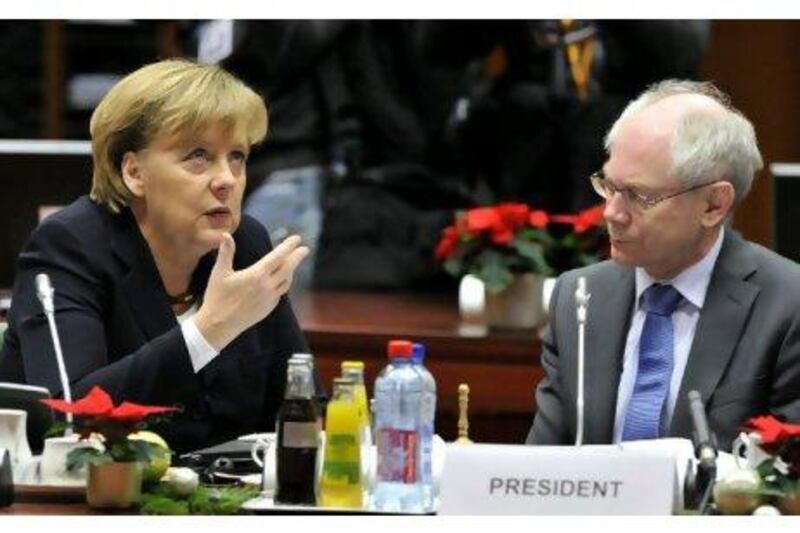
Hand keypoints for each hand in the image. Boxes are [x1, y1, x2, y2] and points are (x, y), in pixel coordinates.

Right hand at [194, 233, 308, 350]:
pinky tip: (280, 280)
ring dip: (291, 271)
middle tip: (304, 249)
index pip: (278, 257)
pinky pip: (280, 293)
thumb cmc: (217, 298)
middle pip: (288, 268)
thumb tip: (226, 234)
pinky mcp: (269, 308)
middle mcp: (267, 287)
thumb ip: (226, 252)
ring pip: (287, 282)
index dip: (288, 246)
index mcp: (256, 275)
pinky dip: (283, 283)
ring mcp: (270, 299)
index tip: (297, 238)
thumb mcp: (219, 273)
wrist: (219, 325)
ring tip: (292, 263)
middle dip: (297, 257)